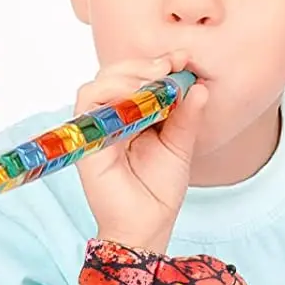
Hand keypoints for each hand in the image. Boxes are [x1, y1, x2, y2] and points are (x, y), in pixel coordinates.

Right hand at [75, 53, 206, 251]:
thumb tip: (199, 86)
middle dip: (143, 64)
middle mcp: (110, 119)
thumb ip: (186, 117)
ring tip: (157, 76)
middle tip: (171, 65)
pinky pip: (88, 105)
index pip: (135, 80)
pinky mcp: (86, 141)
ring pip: (97, 84)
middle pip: (113, 75)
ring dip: (127, 74)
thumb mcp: (180, 146)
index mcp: (131, 117)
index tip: (183, 59)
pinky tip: (138, 95)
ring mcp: (96, 129)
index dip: (157, 64)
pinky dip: (110, 92)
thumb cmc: (159, 190)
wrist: (148, 225)